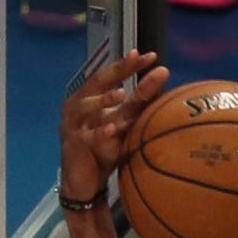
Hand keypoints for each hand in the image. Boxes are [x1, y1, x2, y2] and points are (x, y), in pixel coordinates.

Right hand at [59, 50, 169, 201]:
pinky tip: (112, 129)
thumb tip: (163, 82)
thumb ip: (137, 106)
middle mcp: (80, 105)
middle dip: (119, 70)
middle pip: (99, 82)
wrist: (84, 182)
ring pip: (87, 106)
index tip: (150, 55)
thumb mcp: (123, 126)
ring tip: (121, 94)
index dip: (128, 64)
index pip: (111, 75)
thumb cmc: (103, 151)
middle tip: (137, 59)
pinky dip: (100, 132)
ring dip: (104, 99)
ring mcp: (74, 123)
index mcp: (91, 98)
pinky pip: (87, 136)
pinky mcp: (74, 143)